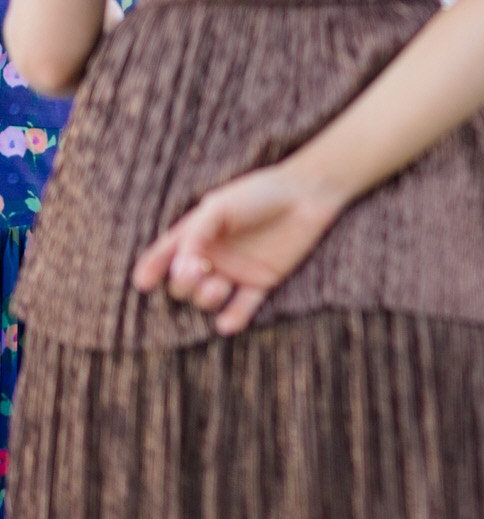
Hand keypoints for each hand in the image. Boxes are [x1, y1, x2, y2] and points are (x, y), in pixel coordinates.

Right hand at [131, 161, 344, 335]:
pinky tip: (227, 324)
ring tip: (218, 285)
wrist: (305, 195)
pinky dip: (234, 318)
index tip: (143, 282)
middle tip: (197, 273)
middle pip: (183, 284)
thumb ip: (194, 237)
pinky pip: (243, 307)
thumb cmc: (258, 195)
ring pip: (208, 299)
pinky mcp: (262, 282)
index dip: (152, 268)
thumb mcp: (218, 208)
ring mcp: (236, 271)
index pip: (166, 254)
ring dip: (207, 299)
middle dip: (183, 284)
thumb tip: (176, 270)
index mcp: (197, 234)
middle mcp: (213, 255)